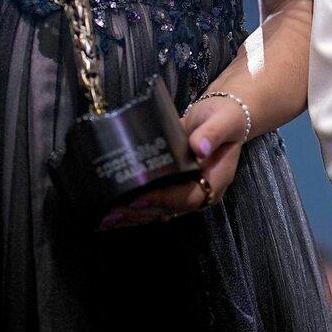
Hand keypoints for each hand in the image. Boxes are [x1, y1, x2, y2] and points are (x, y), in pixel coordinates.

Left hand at [98, 94, 248, 228]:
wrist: (222, 114)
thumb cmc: (225, 116)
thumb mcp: (224, 120)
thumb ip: (213, 133)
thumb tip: (199, 148)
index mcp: (216, 180)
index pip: (189, 197)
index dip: (165, 200)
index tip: (139, 199)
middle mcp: (199, 190)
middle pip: (170, 209)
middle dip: (140, 213)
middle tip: (112, 212)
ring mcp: (184, 189)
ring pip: (158, 209)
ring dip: (133, 215)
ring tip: (105, 217)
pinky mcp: (172, 184)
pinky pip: (153, 200)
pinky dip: (133, 207)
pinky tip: (111, 211)